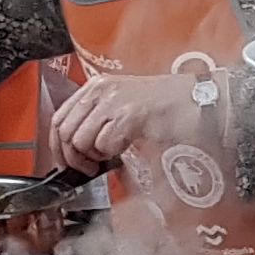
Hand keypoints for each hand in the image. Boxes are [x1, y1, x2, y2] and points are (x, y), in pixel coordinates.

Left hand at [45, 71, 214, 175]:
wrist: (197, 100)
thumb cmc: (166, 106)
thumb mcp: (123, 105)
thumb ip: (98, 119)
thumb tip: (76, 148)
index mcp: (96, 86)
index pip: (58, 118)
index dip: (57, 146)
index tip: (66, 162)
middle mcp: (100, 91)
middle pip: (65, 131)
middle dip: (72, 157)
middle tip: (88, 167)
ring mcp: (113, 101)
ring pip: (80, 140)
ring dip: (93, 156)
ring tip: (110, 156)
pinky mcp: (128, 115)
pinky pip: (104, 144)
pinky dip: (112, 154)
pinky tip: (125, 148)